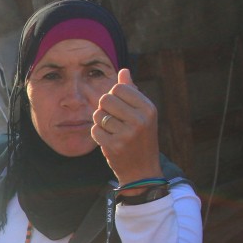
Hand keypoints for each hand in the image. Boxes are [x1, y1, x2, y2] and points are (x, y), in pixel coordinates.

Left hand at [91, 68, 161, 183]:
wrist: (142, 171)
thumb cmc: (141, 138)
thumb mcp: (142, 114)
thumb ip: (132, 91)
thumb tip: (123, 71)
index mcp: (148, 108)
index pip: (118, 87)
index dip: (114, 96)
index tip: (120, 108)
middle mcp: (140, 119)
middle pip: (105, 98)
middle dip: (104, 108)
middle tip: (113, 120)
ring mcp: (127, 134)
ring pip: (98, 114)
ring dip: (100, 122)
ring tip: (112, 131)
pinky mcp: (114, 146)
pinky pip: (94, 130)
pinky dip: (98, 134)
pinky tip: (108, 140)